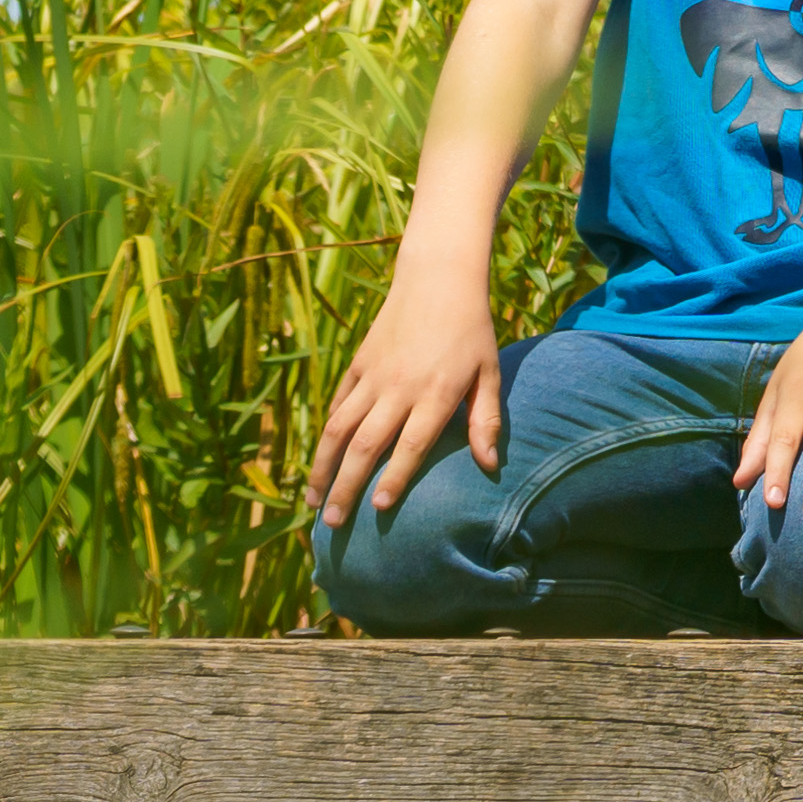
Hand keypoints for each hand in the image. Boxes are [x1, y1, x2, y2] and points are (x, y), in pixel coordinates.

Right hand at [306, 276, 500, 528]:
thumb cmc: (471, 330)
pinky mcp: (358, 364)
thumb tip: (489, 464)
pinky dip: (328, 434)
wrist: (437, 278)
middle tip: (333, 523)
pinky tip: (320, 460)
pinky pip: (338, 404)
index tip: (378, 510)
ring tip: (312, 500)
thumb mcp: (489, 372)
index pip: (411, 444)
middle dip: (346, 486)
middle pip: (366, 444)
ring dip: (323, 466)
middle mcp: (399, 387)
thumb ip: (486, 420)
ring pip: (339, 428)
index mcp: (435, 392)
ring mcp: (373, 375)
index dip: (393, 477)